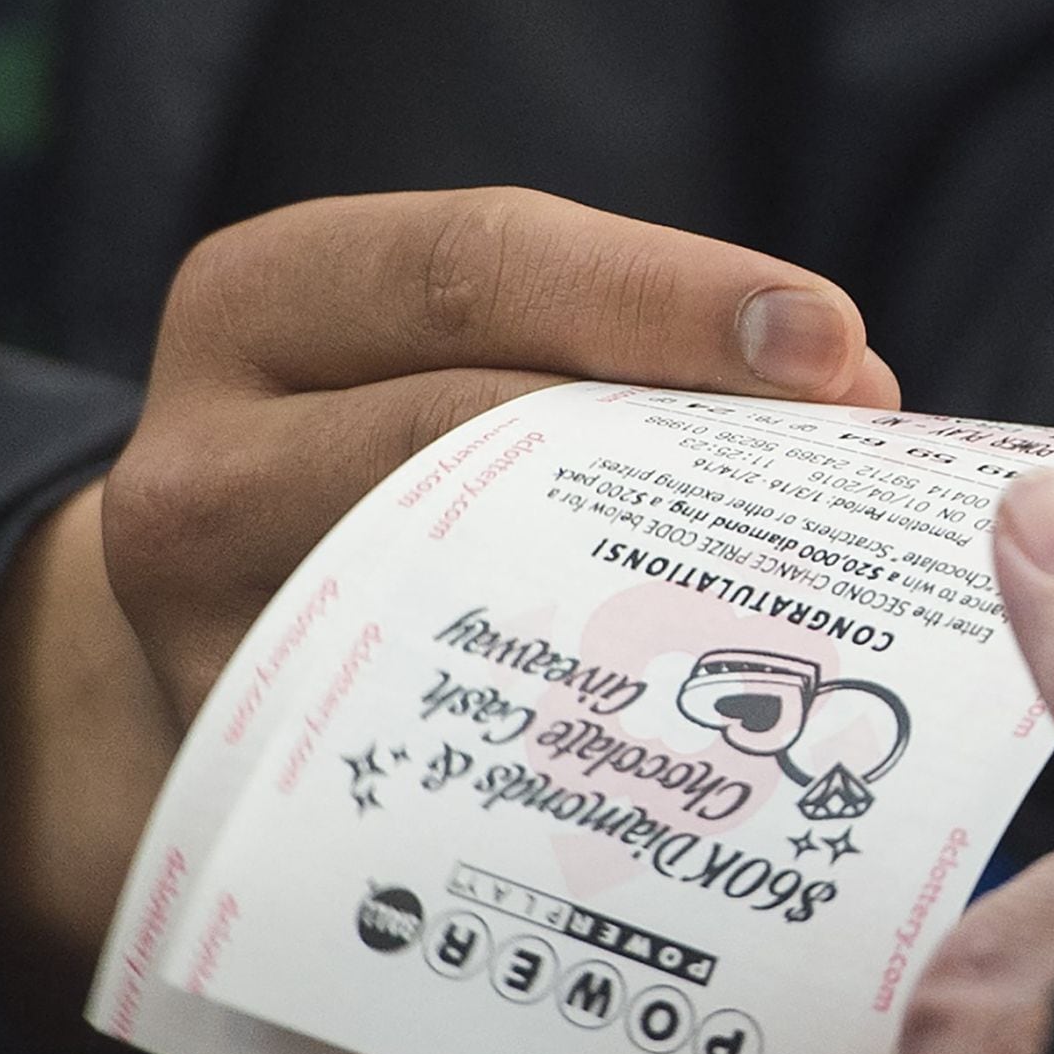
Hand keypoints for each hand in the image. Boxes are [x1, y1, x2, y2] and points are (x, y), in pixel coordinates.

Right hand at [0, 188, 898, 1040]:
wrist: (217, 641)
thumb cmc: (393, 470)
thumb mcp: (446, 358)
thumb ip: (611, 347)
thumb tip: (850, 391)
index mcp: (261, 306)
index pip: (477, 269)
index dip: (664, 296)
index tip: (827, 337)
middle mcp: (201, 465)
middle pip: (465, 430)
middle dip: (683, 441)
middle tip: (852, 477)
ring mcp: (221, 640)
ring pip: (465, 603)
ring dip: (659, 597)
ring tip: (808, 601)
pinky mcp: (271, 784)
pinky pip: (458, 756)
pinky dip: (603, 731)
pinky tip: (719, 730)